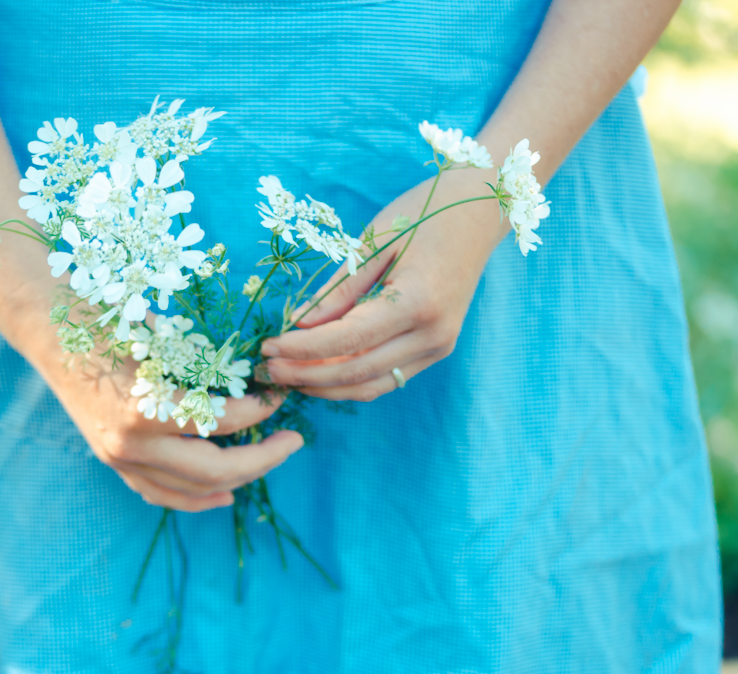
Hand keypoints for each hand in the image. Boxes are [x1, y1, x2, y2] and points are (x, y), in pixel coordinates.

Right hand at [0, 240, 302, 512]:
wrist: (45, 329)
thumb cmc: (104, 317)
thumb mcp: (159, 334)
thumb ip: (202, 366)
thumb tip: (252, 382)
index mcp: (146, 409)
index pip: (222, 421)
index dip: (261, 410)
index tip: (279, 396)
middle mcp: (131, 445)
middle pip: (215, 470)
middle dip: (264, 458)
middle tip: (295, 441)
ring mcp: (118, 459)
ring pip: (190, 490)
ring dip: (237, 480)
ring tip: (268, 460)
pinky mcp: (113, 462)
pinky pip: (161, 493)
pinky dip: (195, 498)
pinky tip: (225, 494)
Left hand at [260, 169, 503, 399]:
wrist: (482, 211)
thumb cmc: (426, 212)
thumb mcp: (374, 240)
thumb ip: (338, 290)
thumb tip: (300, 327)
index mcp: (418, 301)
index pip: (347, 340)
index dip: (302, 350)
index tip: (267, 347)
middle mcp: (433, 334)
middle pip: (357, 371)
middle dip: (306, 375)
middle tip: (267, 369)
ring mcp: (439, 347)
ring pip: (371, 384)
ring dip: (325, 386)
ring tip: (287, 377)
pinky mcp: (437, 350)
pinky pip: (387, 377)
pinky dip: (350, 380)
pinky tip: (318, 372)